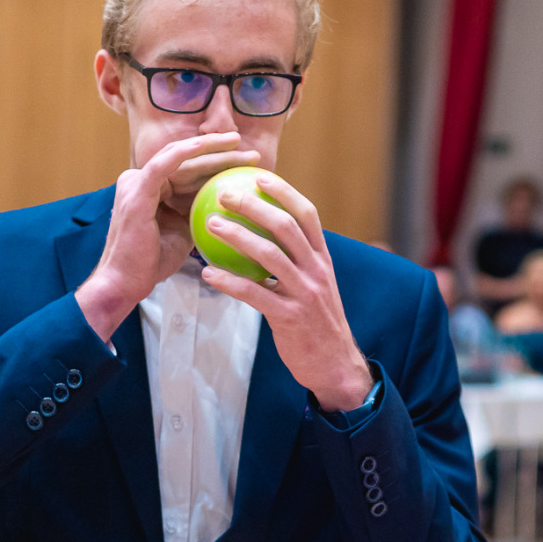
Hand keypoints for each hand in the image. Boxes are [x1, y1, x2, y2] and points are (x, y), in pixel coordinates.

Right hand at [74, 133, 259, 339]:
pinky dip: (183, 153)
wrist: (126, 282)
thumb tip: (232, 206)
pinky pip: (162, 166)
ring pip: (178, 157)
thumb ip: (199, 212)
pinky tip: (204, 144)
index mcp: (153, 189)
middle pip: (187, 160)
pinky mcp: (136, 190)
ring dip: (209, 149)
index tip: (249, 165)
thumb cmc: (154, 262)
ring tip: (238, 143)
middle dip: (221, 152)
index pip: (190, 170)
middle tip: (253, 154)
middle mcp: (142, 180)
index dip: (220, 163)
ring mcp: (137, 182)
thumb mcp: (185, 232)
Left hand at [198, 173, 371, 411]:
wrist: (334, 365)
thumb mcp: (314, 285)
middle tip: (223, 194)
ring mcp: (305, 293)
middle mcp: (317, 270)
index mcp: (323, 258)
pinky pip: (255, 294)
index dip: (283, 192)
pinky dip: (230, 281)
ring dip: (236, 236)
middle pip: (285, 227)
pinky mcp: (290, 317)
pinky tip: (208, 273)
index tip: (257, 176)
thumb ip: (296, 261)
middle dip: (253, 205)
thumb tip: (264, 236)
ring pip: (269, 255)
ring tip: (210, 224)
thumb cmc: (316, 323)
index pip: (306, 214)